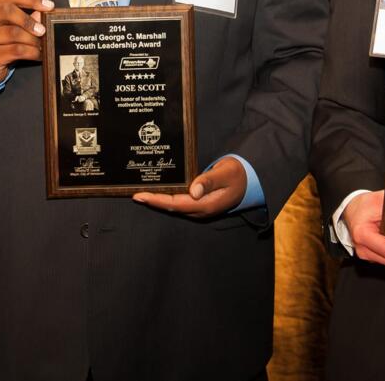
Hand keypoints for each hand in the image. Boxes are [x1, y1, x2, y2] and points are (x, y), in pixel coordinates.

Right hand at [0, 0, 53, 85]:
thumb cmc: (1, 42)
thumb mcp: (11, 27)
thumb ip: (26, 18)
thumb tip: (41, 14)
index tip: (49, 5)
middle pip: (8, 11)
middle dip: (28, 20)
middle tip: (43, 30)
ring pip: (13, 33)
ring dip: (32, 40)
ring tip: (43, 45)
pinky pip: (15, 51)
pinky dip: (31, 52)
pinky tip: (38, 55)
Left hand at [132, 156, 246, 218]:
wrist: (250, 180)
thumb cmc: (238, 174)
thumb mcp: (226, 174)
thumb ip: (209, 181)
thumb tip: (193, 191)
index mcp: (205, 205)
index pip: (175, 204)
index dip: (156, 200)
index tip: (140, 196)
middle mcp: (200, 210)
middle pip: (170, 206)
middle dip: (152, 201)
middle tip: (134, 194)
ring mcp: (199, 208)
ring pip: (174, 205)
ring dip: (158, 199)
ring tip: (142, 192)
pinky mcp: (199, 203)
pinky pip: (179, 201)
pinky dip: (167, 196)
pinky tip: (159, 191)